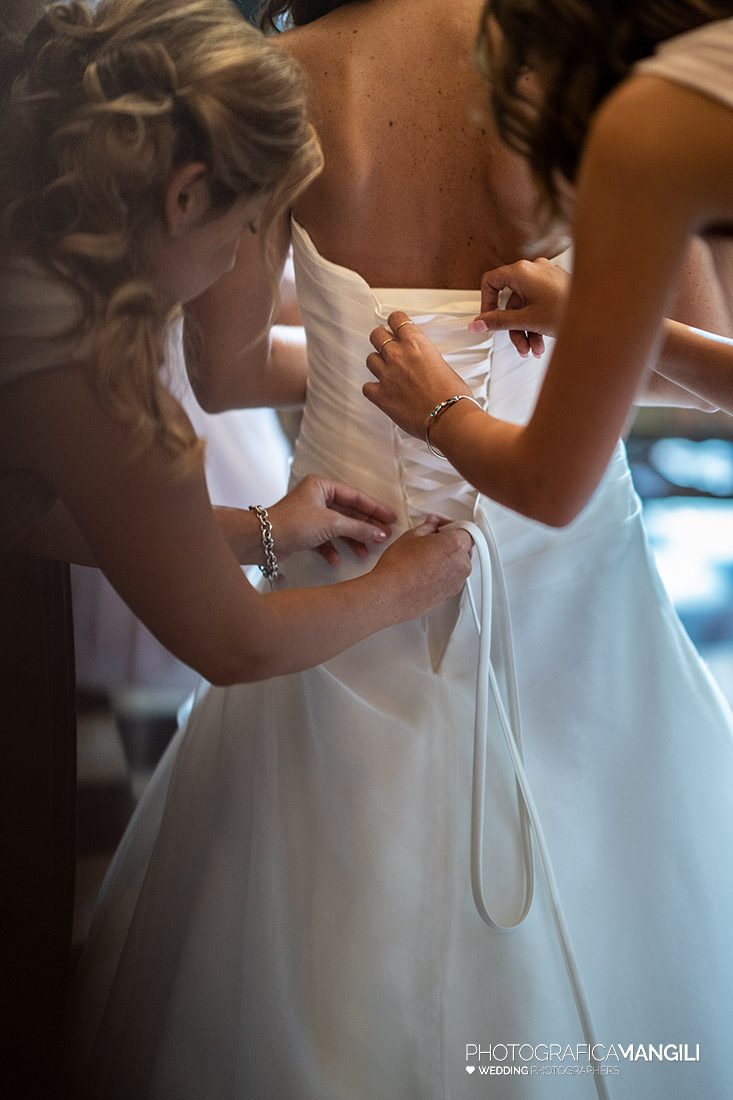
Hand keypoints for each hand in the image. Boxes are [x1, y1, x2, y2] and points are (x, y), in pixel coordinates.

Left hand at [268, 474, 395, 564]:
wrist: (262, 541)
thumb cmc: (294, 523)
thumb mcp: (332, 524)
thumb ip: (358, 528)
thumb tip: (381, 533)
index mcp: (322, 486)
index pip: (355, 496)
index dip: (375, 508)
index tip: (391, 518)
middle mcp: (316, 498)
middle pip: (348, 512)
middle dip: (365, 526)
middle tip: (384, 536)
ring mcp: (310, 516)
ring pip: (338, 527)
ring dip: (351, 540)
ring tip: (365, 552)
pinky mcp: (304, 532)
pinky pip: (324, 540)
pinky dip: (331, 549)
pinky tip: (335, 560)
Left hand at [363, 311, 470, 437]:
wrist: (448, 417)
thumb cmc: (453, 395)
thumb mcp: (443, 364)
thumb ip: (426, 357)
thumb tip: (422, 362)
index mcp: (416, 343)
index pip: (396, 319)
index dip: (394, 322)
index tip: (395, 326)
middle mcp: (398, 355)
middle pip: (376, 335)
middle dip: (381, 340)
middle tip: (387, 347)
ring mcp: (387, 375)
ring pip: (370, 359)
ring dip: (377, 364)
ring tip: (387, 372)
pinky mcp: (381, 395)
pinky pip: (366, 387)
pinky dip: (373, 389)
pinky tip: (382, 392)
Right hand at [371, 516, 473, 619]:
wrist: (391, 594)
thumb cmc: (399, 568)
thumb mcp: (411, 536)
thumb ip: (427, 527)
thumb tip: (431, 525)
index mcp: (456, 544)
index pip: (464, 529)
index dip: (451, 526)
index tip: (440, 527)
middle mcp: (462, 564)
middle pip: (464, 547)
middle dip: (450, 542)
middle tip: (431, 541)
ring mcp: (458, 581)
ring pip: (458, 564)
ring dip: (447, 559)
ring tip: (425, 558)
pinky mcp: (450, 594)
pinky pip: (452, 579)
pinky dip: (443, 574)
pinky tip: (425, 572)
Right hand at [469, 258, 569, 357]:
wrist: (600, 313)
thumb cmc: (568, 310)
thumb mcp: (526, 320)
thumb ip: (498, 322)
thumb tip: (477, 323)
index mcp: (522, 271)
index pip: (491, 281)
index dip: (486, 303)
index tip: (488, 320)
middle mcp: (533, 269)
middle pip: (510, 300)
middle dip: (513, 327)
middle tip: (518, 345)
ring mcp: (546, 277)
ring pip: (525, 305)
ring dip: (526, 330)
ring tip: (534, 348)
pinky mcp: (556, 286)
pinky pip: (538, 303)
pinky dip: (537, 322)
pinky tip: (542, 342)